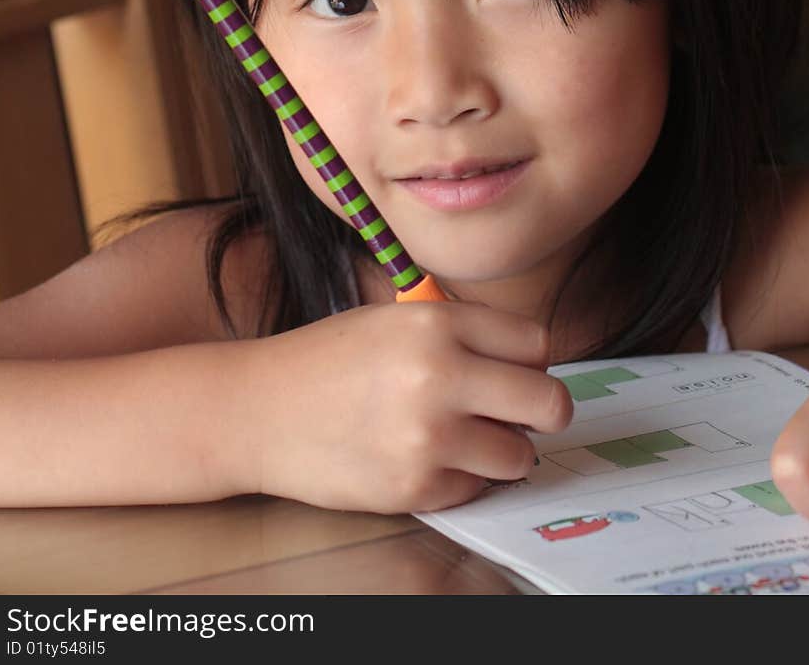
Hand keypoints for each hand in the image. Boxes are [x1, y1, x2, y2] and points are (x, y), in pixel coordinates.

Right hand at [243, 300, 572, 513]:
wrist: (260, 411)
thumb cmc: (327, 361)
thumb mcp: (395, 320)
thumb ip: (460, 335)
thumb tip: (528, 366)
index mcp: (437, 323)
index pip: (537, 345)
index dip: (530, 361)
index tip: (516, 372)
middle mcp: (440, 375)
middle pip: (548, 402)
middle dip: (541, 410)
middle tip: (518, 414)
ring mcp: (429, 436)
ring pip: (520, 454)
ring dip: (502, 450)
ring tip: (462, 436)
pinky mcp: (416, 486)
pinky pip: (475, 487)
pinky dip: (461, 478)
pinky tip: (424, 457)